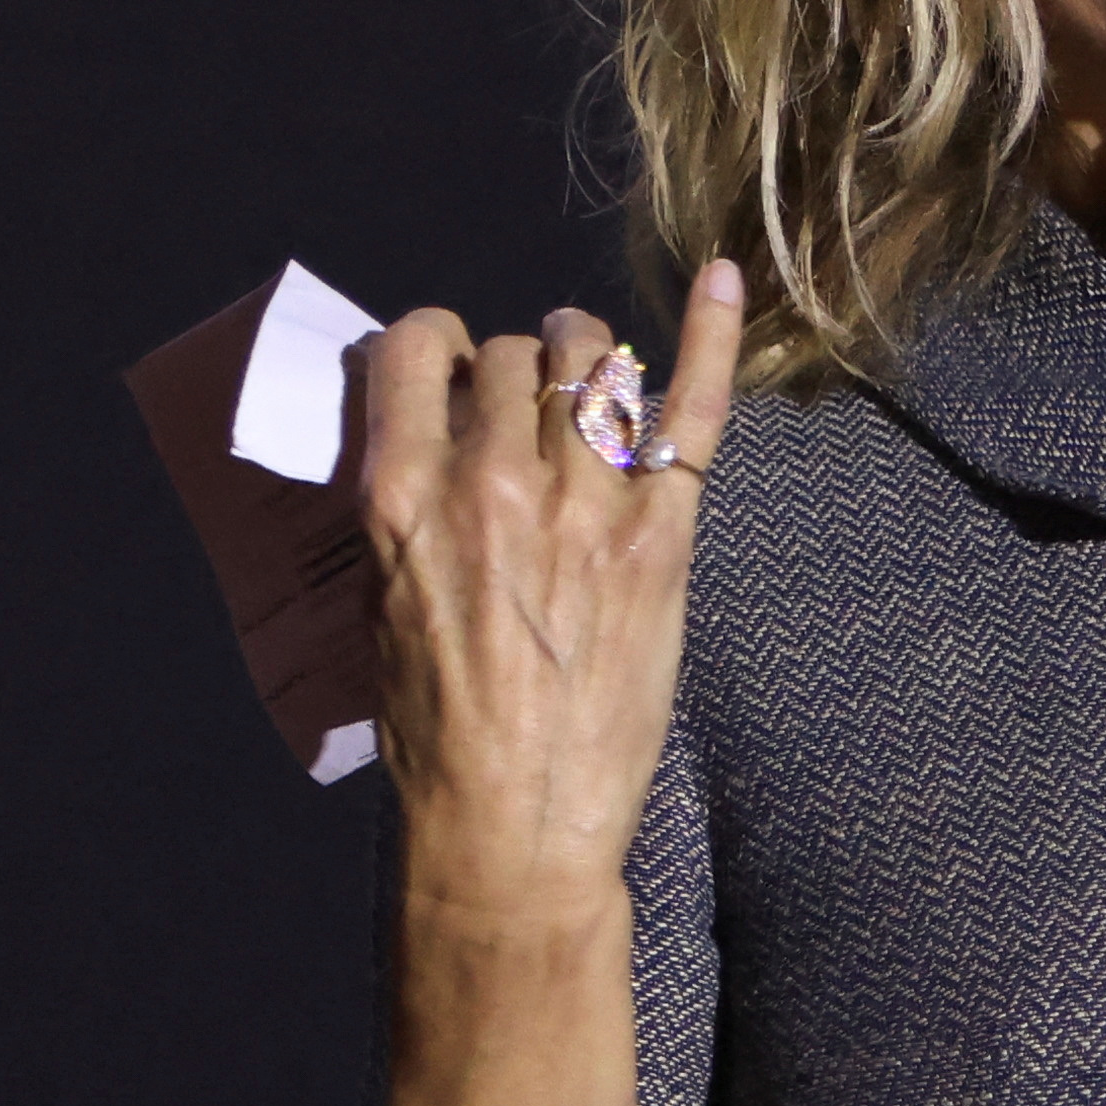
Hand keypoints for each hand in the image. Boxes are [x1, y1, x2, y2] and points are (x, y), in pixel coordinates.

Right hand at [349, 268, 747, 922]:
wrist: (508, 828)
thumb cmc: (434, 732)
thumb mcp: (382, 604)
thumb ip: (406, 508)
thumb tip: (431, 438)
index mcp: (403, 496)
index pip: (417, 349)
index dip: (436, 347)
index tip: (449, 371)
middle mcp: (491, 481)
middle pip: (513, 353)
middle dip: (516, 368)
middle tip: (522, 413)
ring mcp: (583, 506)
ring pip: (591, 360)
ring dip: (586, 357)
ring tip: (587, 382)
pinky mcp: (659, 541)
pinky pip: (691, 413)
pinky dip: (712, 337)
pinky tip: (723, 278)